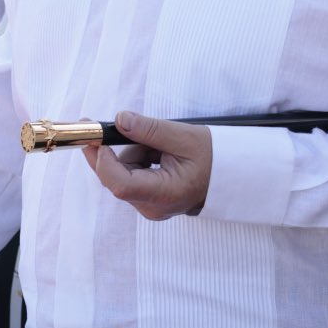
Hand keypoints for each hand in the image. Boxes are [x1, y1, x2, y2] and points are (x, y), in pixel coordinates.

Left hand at [82, 112, 211, 220]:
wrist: (229, 174)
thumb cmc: (213, 157)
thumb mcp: (183, 137)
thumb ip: (149, 129)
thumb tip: (120, 120)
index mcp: (164, 194)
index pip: (120, 184)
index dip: (103, 160)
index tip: (99, 136)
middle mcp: (152, 207)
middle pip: (116, 178)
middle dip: (117, 151)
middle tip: (115, 124)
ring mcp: (149, 207)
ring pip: (122, 175)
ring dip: (132, 153)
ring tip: (160, 144)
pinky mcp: (148, 201)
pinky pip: (130, 177)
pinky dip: (138, 160)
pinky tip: (157, 153)